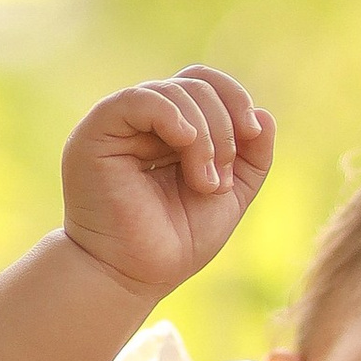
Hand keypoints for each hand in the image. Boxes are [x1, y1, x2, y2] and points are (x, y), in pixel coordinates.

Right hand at [59, 67, 274, 303]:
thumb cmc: (175, 242)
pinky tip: (186, 143)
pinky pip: (138, 100)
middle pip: (194, 84)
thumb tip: (264, 115)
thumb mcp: (229, 194)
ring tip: (203, 182)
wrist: (134, 277)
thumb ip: (252, 157)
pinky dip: (172, 115)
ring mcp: (117, 125)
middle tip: (219, 180)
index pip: (205, 84)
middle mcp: (143, 121)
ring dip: (204, 136)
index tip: (252, 137)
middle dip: (223, 128)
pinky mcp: (96, 133)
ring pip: (172, 92)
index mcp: (171, 129)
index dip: (235, 100)